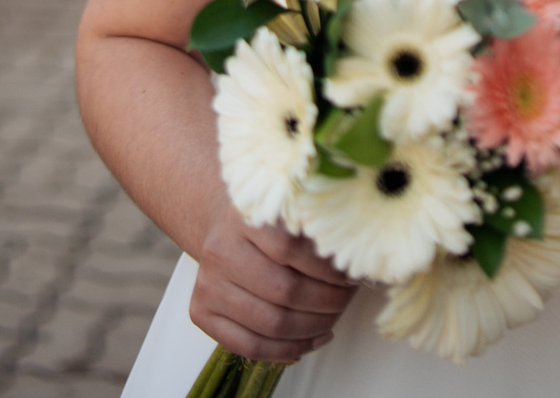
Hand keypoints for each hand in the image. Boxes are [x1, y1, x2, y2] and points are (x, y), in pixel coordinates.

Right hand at [190, 202, 356, 362]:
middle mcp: (220, 249)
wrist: (225, 228)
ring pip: (271, 323)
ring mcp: (207, 284)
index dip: (329, 268)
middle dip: (328, 302)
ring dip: (314, 327)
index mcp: (245, 215)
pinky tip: (314, 338)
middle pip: (285, 291)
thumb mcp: (290, 209)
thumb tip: (358, 256)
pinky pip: (251, 347)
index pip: (292, 248)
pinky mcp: (201, 312)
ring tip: (334, 317)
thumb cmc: (268, 222)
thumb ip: (316, 227)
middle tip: (348, 298)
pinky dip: (290, 349)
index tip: (352, 273)